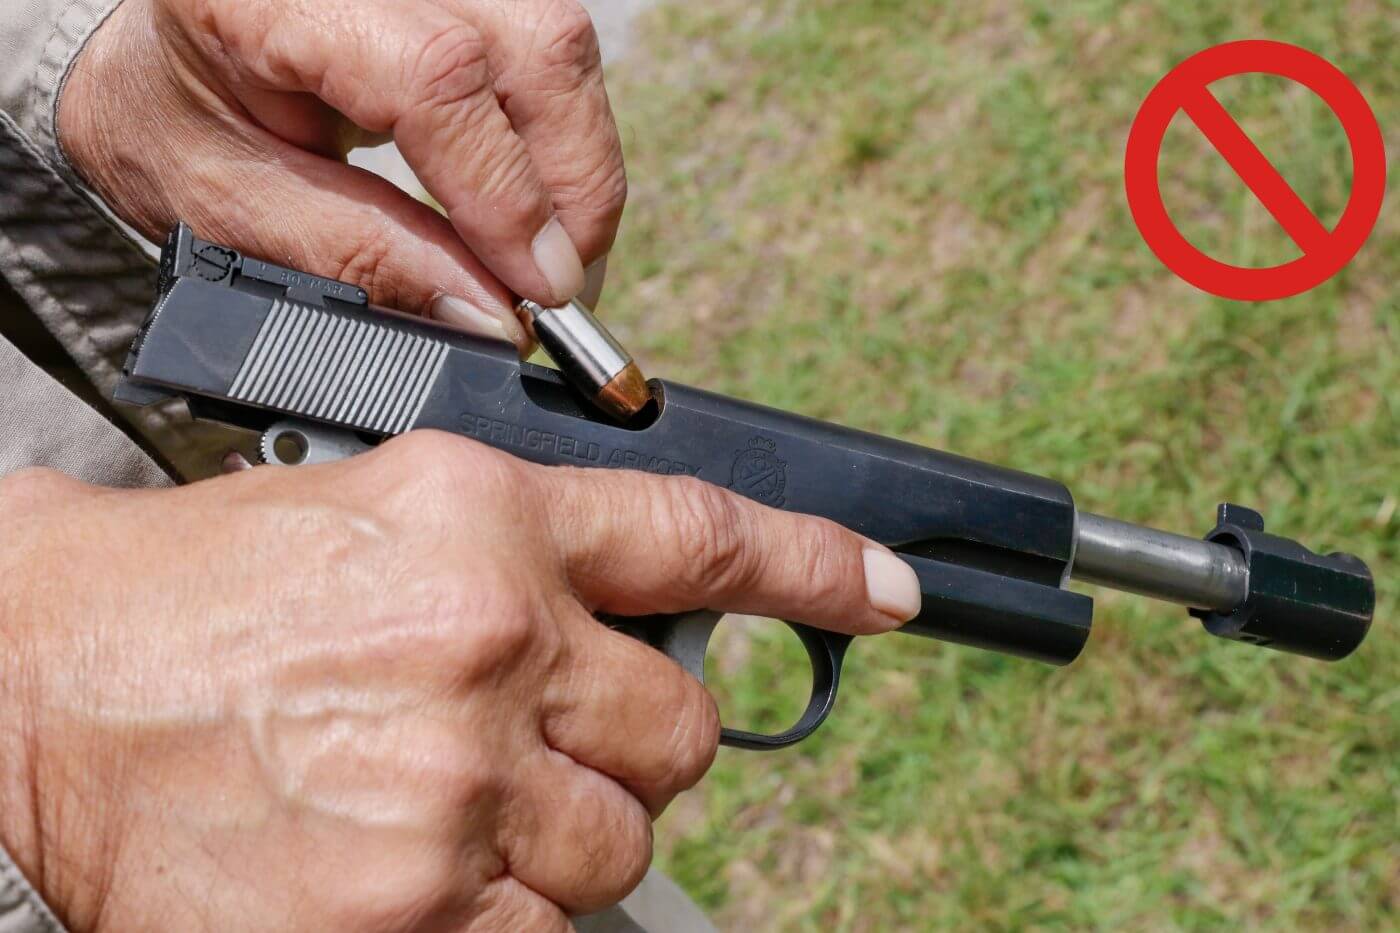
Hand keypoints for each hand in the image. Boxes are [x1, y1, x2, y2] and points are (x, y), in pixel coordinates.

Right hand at [0, 433, 918, 930]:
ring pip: (620, 851)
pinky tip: (413, 869)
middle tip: (528, 740)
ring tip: (438, 806)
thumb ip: (535, 564)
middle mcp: (484, 645)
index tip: (886, 589)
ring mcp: (449, 793)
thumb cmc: (208, 598)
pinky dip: (503, 914)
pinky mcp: (408, 921)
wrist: (44, 679)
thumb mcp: (383, 518)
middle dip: (628, 746)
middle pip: (678, 734)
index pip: (701, 536)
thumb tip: (658, 629)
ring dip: (558, 841)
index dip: (816, 566)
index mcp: (485, 523)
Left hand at [57, 0, 628, 350]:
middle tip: (553, 292)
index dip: (503, 194)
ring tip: (542, 258)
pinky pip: (551, 56)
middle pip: (537, 45)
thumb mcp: (231, 206)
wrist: (157, 61)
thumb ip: (358, 256)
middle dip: (573, 187)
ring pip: (563, 49)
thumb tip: (490, 316)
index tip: (533, 294)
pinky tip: (530, 205)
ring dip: (577, 170)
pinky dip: (558, 145)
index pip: (436, 76)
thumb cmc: (173, 122)